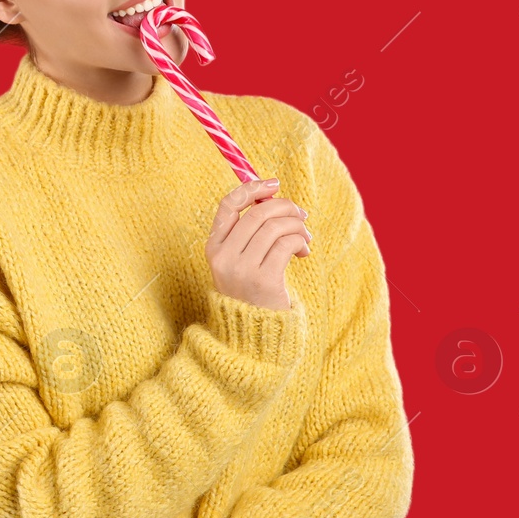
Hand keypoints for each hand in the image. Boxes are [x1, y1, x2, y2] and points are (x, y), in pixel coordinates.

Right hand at [205, 177, 311, 310]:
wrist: (255, 334)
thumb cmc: (252, 290)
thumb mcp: (241, 260)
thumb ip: (250, 231)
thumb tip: (271, 194)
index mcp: (214, 247)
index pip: (228, 205)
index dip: (251, 188)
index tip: (274, 183)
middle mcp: (223, 256)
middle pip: (258, 213)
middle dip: (285, 207)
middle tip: (301, 216)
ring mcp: (242, 269)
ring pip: (275, 226)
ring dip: (297, 226)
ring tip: (304, 238)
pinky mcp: (264, 279)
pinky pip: (286, 243)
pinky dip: (300, 241)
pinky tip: (303, 251)